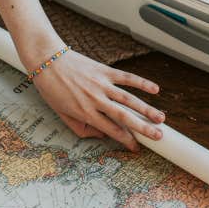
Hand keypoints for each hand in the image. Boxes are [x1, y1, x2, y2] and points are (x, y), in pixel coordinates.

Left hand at [32, 49, 164, 150]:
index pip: (112, 131)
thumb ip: (81, 128)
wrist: (46, 60)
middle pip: (124, 117)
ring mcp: (101, 84)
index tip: (137, 147)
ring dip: (147, 109)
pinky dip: (141, 83)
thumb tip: (101, 135)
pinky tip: (155, 89)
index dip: (126, 141)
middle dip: (143, 128)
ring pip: (128, 99)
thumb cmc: (52, 89)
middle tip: (159, 136)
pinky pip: (126, 78)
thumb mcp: (62, 114)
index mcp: (85, 113)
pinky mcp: (104, 70)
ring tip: (161, 118)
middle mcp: (96, 100)